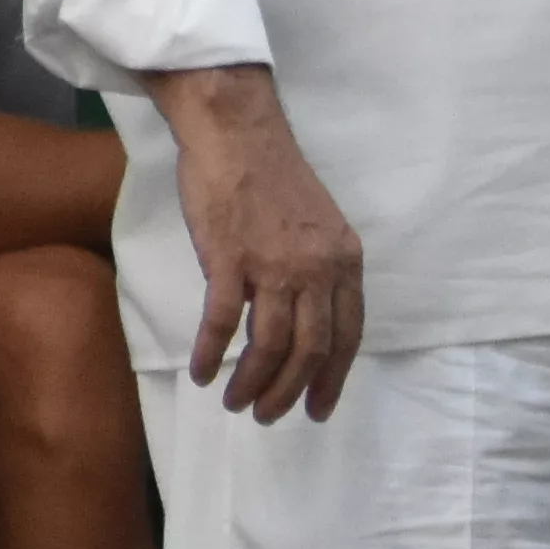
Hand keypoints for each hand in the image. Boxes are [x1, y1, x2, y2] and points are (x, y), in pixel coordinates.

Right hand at [163, 71, 362, 421]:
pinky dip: (211, 354)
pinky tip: (201, 373)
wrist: (237, 133)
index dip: (334, 378)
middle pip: (311, 349)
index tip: (319, 408)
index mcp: (344, 260)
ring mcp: (274, 265)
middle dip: (290, 391)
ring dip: (252, 383)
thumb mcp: (319, 225)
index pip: (348, 334)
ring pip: (270, 345)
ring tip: (237, 403)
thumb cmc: (272, 177)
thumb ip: (320, 270)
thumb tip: (307, 319)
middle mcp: (317, 268)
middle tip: (269, 414)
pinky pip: (222, 323)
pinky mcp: (230, 259)